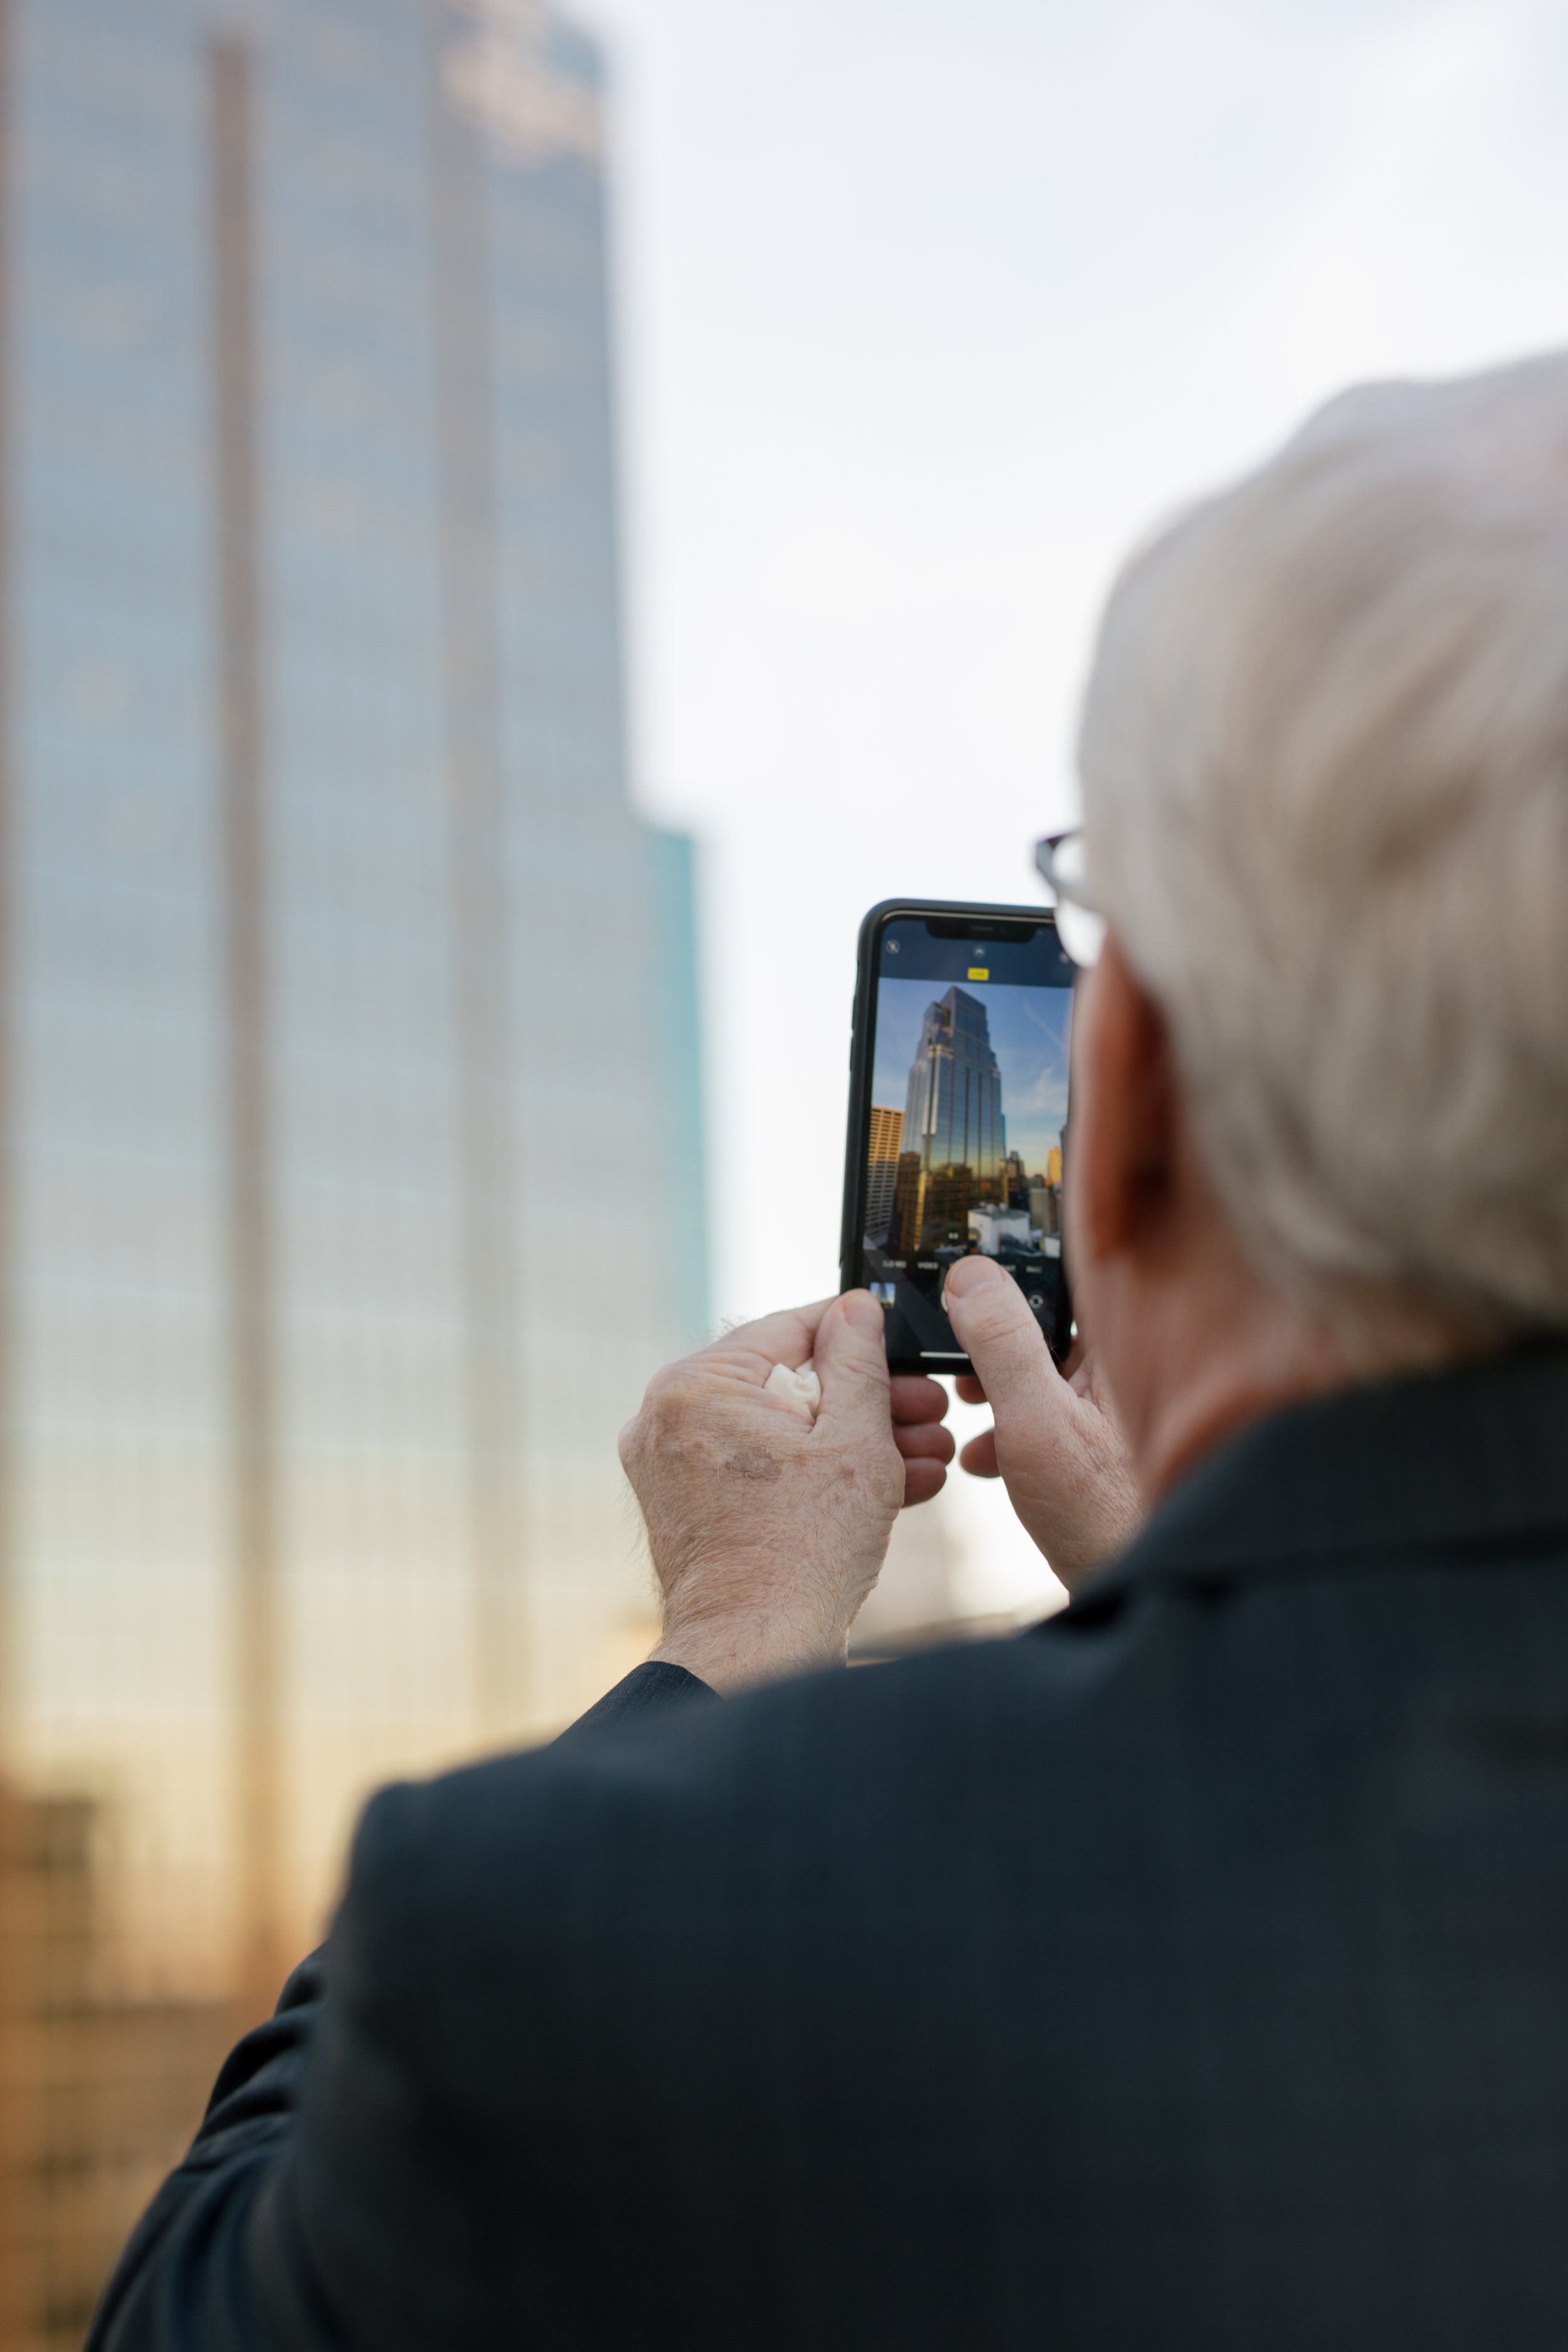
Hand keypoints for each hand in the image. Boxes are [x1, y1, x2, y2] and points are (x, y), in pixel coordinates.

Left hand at [619, 1293, 953, 1691]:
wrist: (756, 1652)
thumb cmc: (803, 1554)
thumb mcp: (855, 1441)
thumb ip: (858, 1363)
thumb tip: (856, 1310)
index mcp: (697, 1384)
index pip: (792, 1327)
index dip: (860, 1334)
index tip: (905, 1345)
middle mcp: (670, 1417)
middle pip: (789, 1383)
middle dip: (870, 1402)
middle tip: (929, 1413)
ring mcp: (673, 1465)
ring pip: (781, 1430)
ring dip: (855, 1443)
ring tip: (925, 1456)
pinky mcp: (688, 1507)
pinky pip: (761, 1470)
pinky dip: (816, 1475)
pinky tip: (890, 1485)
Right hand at [944, 1256, 1142, 1588]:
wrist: (1131, 1588)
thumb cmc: (1101, 1513)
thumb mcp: (1036, 1419)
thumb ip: (1002, 1343)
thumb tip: (970, 1275)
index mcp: (1121, 1344)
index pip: (1067, 1273)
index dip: (1015, 1268)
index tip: (967, 1275)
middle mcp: (1122, 1369)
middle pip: (1046, 1322)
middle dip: (993, 1338)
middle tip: (957, 1356)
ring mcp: (1110, 1410)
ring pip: (1041, 1372)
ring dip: (996, 1387)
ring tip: (964, 1405)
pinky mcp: (1097, 1449)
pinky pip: (1046, 1417)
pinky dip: (1011, 1430)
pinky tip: (986, 1459)